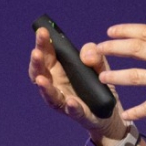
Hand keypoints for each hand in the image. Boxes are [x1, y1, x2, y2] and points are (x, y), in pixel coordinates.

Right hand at [29, 26, 126, 143]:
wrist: (109, 112)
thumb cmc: (96, 85)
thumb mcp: (99, 66)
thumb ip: (95, 55)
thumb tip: (87, 54)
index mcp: (58, 70)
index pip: (46, 55)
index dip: (42, 44)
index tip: (42, 31)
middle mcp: (56, 85)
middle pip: (41, 74)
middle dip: (37, 63)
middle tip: (36, 52)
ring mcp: (65, 101)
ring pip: (50, 96)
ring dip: (45, 88)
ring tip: (41, 79)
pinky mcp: (79, 114)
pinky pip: (74, 111)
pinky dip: (71, 107)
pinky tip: (71, 101)